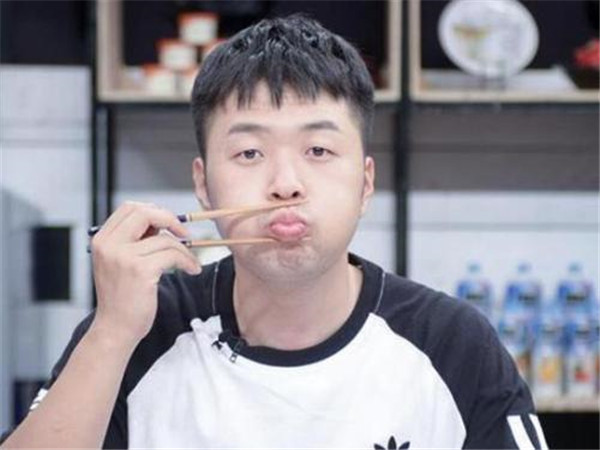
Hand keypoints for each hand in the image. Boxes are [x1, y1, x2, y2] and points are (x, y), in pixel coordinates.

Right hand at [89, 202, 201, 346]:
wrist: (115, 329)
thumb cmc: (122, 297)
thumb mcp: (120, 262)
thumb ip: (134, 240)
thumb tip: (163, 221)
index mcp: (102, 240)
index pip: (129, 208)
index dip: (154, 211)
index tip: (169, 225)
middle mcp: (109, 245)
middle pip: (144, 212)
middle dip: (170, 219)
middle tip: (184, 234)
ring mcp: (123, 257)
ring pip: (165, 239)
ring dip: (184, 249)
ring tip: (190, 262)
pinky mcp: (140, 271)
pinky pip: (172, 255)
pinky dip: (187, 261)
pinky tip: (191, 269)